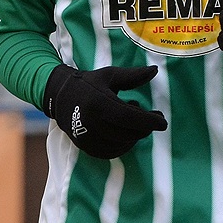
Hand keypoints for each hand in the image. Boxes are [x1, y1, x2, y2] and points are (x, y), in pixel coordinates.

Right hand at [43, 64, 167, 157]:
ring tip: (132, 121)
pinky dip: (123, 146)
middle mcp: (92, 122)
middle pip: (128, 133)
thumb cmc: (89, 84)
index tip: (163, 122)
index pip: (130, 117)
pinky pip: (111, 152)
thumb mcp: (110, 75)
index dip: (149, 121)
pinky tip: (125, 134)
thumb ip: (133, 75)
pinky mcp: (85, 146)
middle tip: (150, 118)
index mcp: (99, 102)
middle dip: (144, 128)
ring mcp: (87, 137)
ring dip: (134, 136)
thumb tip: (155, 70)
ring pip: (122, 144)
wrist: (60, 97)